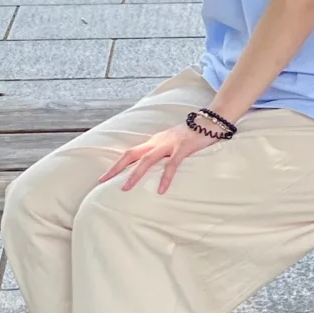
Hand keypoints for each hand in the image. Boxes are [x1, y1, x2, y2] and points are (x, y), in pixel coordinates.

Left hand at [99, 123, 220, 193]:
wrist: (210, 121)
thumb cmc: (192, 135)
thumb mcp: (173, 143)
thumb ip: (162, 152)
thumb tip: (153, 166)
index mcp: (154, 141)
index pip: (130, 153)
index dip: (116, 164)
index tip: (104, 177)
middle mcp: (157, 142)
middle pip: (131, 154)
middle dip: (116, 168)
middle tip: (103, 181)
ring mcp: (169, 145)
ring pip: (147, 160)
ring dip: (135, 174)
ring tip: (126, 188)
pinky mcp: (182, 148)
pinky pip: (171, 165)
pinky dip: (165, 177)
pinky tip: (161, 190)